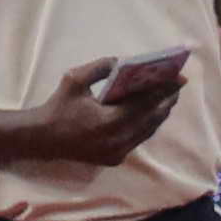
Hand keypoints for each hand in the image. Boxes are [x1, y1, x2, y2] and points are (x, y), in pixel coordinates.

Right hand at [12, 52, 187, 167]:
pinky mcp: (115, 158)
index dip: (164, 90)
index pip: (145, 104)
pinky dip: (146, 124)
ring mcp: (118, 153)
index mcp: (110, 122)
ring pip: (147, 131)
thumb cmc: (58, 107)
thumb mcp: (75, 80)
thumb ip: (101, 67)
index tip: (178, 77)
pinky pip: (138, 139)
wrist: (42, 139)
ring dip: (159, 113)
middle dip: (166, 101)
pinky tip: (151, 111)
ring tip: (169, 96)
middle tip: (177, 85)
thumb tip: (123, 61)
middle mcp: (118, 141)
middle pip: (152, 119)